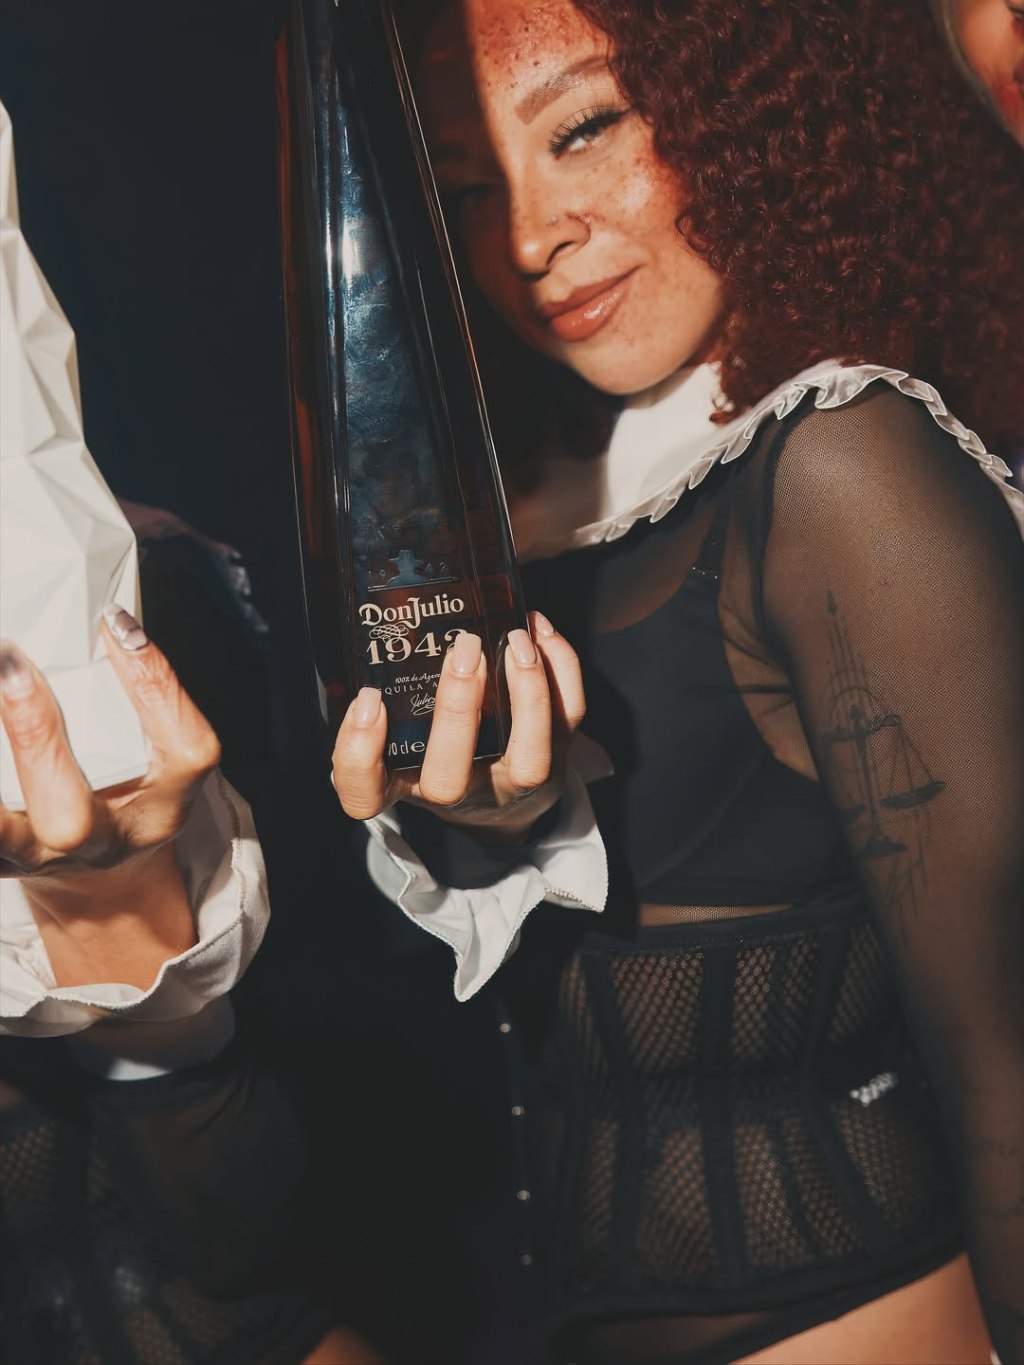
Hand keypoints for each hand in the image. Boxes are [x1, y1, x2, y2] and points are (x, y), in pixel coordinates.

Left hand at [0, 609, 220, 985]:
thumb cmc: (127, 793)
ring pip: (2, 840)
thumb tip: (107, 622)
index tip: (114, 622)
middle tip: (12, 662)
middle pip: (70, 816)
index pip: (181, 748)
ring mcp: (36, 859)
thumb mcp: (162, 753)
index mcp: (162, 808)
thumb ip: (143, 699)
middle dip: (37, 737)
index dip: (150, 683)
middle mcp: (100, 843)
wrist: (94, 868)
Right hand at [332, 611, 584, 842]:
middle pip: (448, 779)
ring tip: (515, 641)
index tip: (369, 700)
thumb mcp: (404, 734)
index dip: (359, 756)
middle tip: (463, 650)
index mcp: (406, 784)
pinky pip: (568, 718)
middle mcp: (459, 792)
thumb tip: (399, 611)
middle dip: (456, 711)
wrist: (502, 803)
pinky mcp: (556, 758)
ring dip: (526, 694)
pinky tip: (539, 631)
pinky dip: (562, 668)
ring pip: (529, 758)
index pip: (365, 795)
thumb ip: (394, 693)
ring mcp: (511, 781)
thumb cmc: (440, 755)